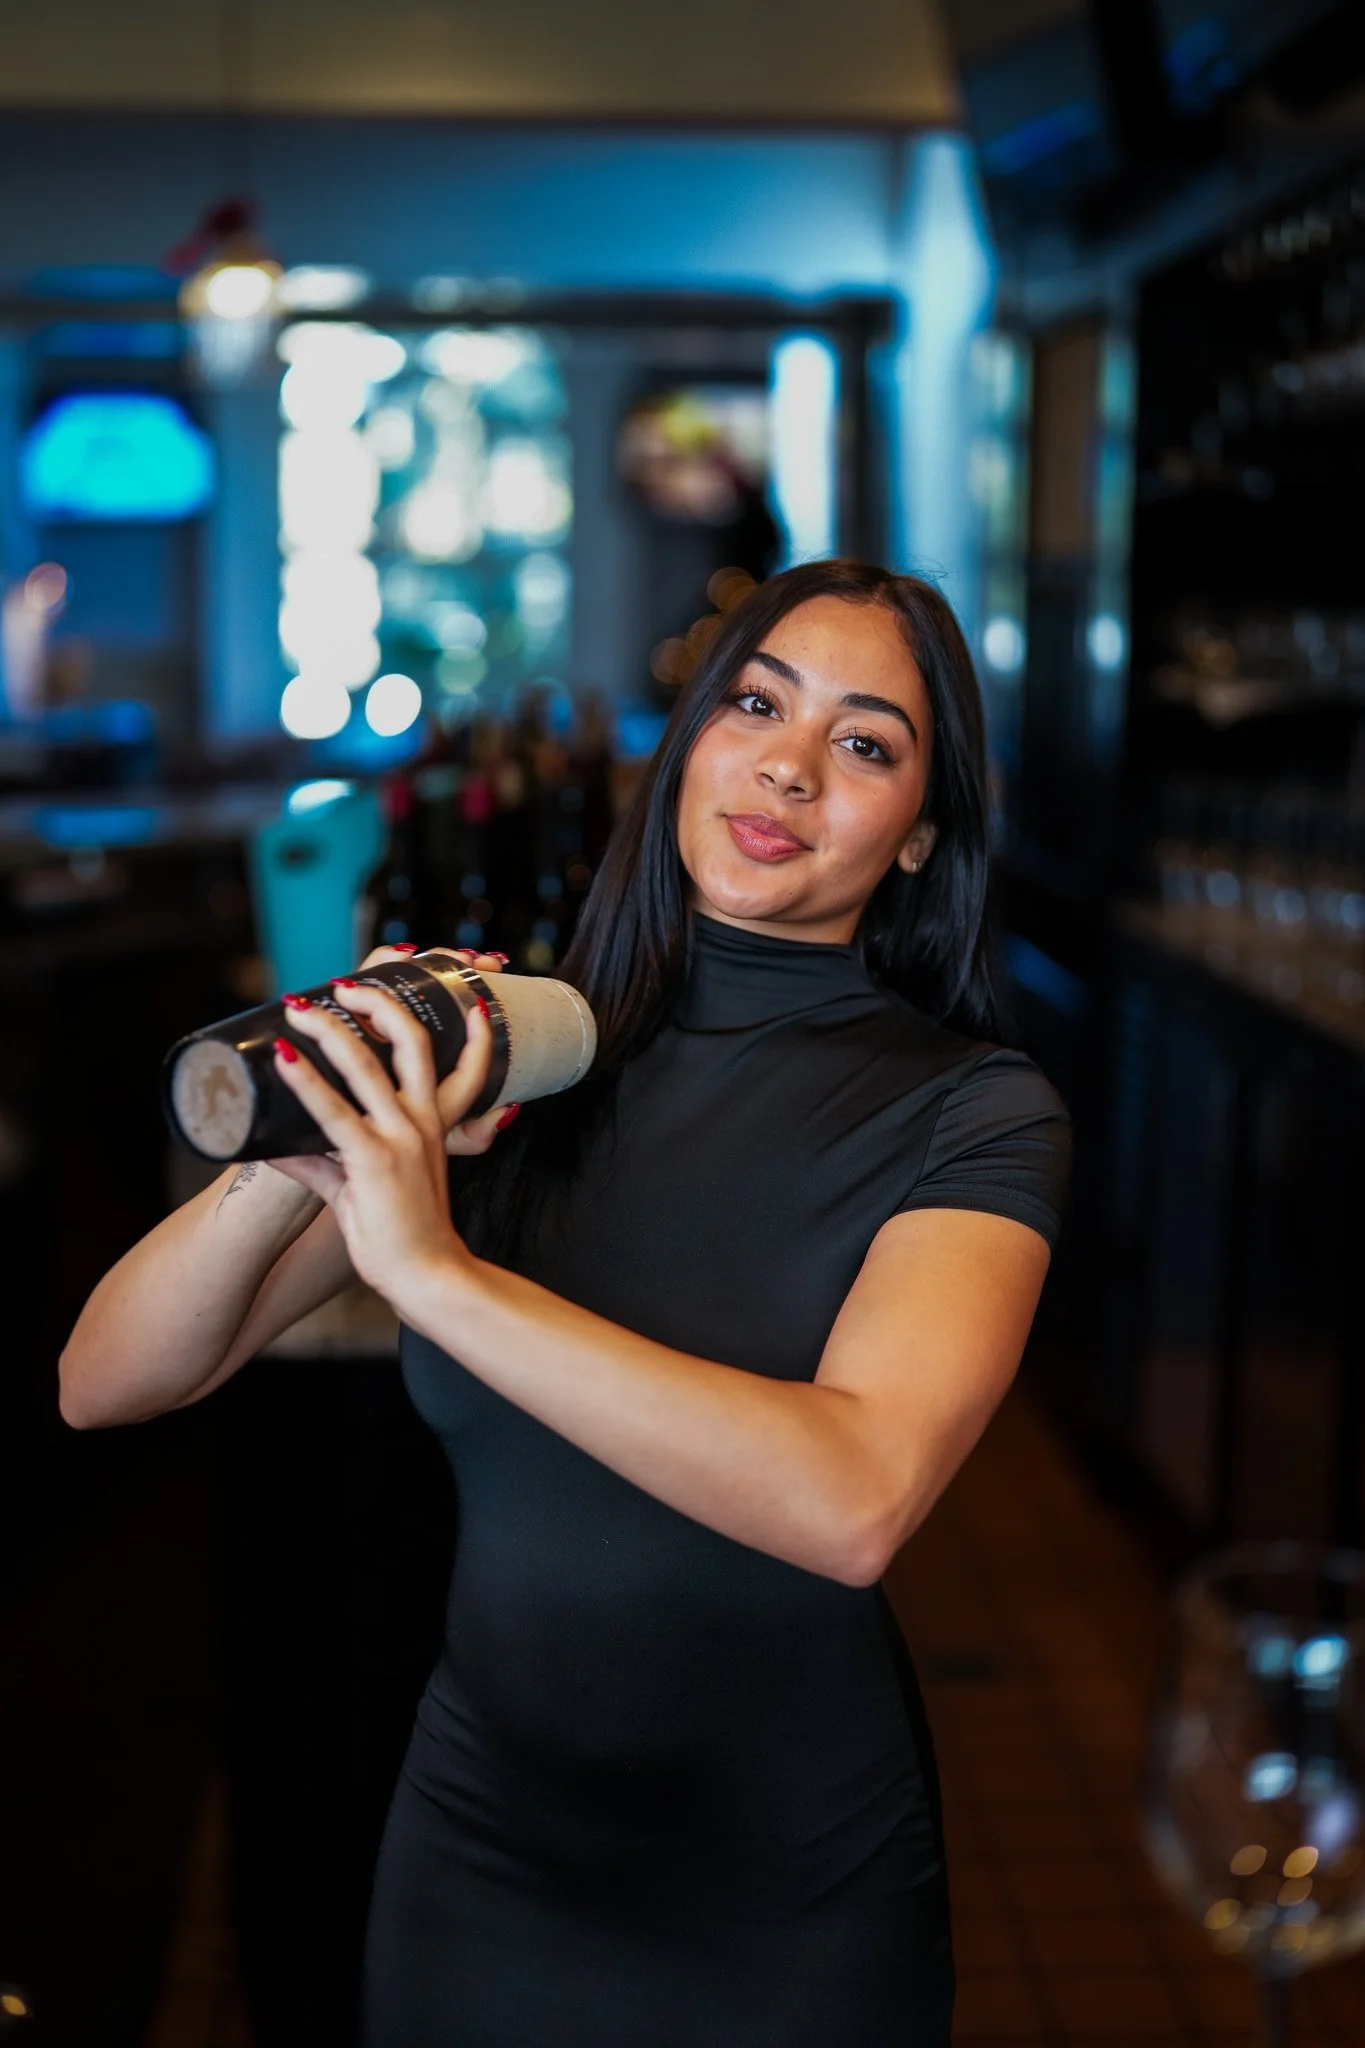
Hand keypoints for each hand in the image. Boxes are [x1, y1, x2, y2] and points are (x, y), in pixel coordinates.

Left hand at [265, 969, 506, 1300]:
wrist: (426, 1277)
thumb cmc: (402, 1236)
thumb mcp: (363, 1187)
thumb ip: (324, 1162)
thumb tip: (277, 1149)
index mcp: (434, 1125)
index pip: (469, 1067)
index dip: (474, 1032)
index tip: (466, 1001)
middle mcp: (422, 1122)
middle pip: (413, 1041)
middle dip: (381, 1002)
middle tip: (345, 983)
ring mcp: (400, 1138)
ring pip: (367, 1063)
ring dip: (330, 1027)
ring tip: (299, 1007)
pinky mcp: (373, 1160)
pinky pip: (333, 1111)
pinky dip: (305, 1080)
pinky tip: (284, 1057)